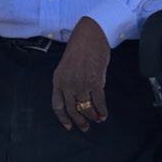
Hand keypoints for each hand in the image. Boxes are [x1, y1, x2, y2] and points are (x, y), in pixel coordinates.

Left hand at [51, 17, 110, 131]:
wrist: (90, 35)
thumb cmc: (79, 47)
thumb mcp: (66, 66)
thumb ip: (68, 82)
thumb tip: (78, 97)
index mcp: (57, 80)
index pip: (57, 106)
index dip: (63, 118)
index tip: (68, 126)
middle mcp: (67, 84)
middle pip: (72, 110)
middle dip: (79, 121)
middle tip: (85, 127)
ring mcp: (81, 83)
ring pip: (85, 108)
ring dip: (92, 116)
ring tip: (97, 119)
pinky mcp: (95, 82)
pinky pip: (98, 101)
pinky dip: (102, 110)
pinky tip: (104, 114)